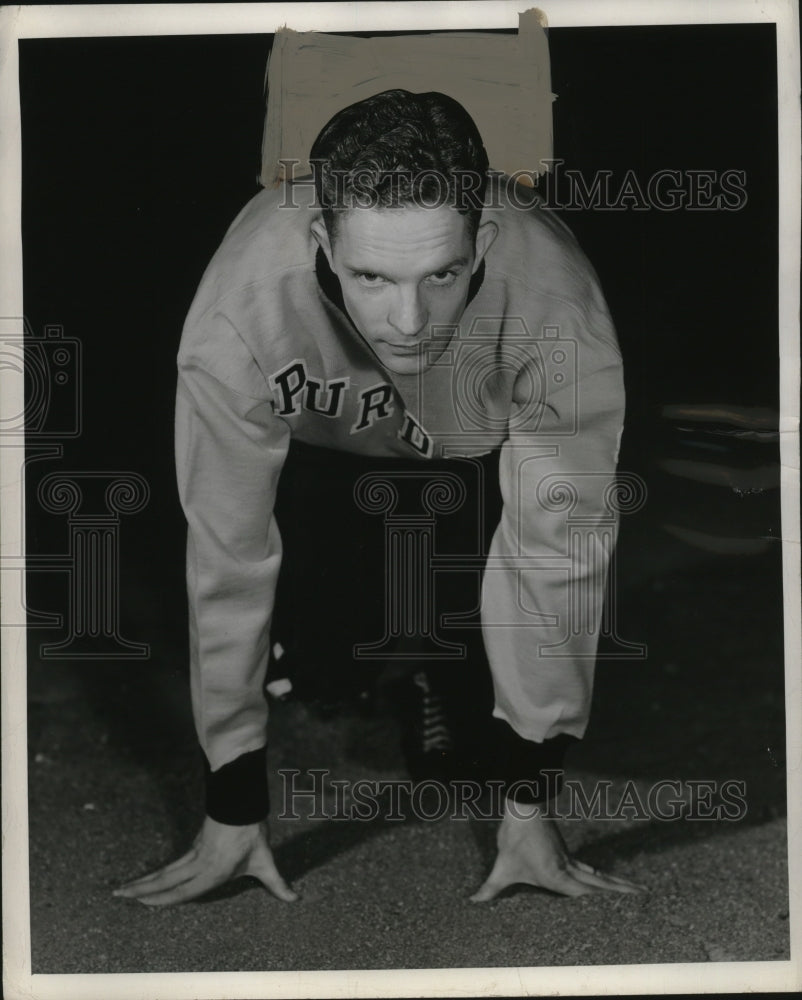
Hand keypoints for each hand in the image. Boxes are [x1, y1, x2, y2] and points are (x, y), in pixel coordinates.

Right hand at [114, 815, 297, 905]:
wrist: (244, 801)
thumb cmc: (254, 832)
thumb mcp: (266, 861)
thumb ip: (278, 884)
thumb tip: (296, 899)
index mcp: (214, 870)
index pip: (185, 890)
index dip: (163, 900)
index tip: (143, 904)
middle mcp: (199, 863)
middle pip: (165, 880)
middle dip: (141, 890)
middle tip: (118, 896)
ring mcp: (194, 852)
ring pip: (165, 870)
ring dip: (144, 881)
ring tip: (123, 890)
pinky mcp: (194, 845)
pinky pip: (172, 863)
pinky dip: (157, 873)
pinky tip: (149, 879)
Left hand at [470, 798, 644, 900]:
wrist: (522, 806)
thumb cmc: (514, 836)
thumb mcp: (502, 866)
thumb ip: (490, 887)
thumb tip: (473, 901)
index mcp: (558, 876)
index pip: (585, 894)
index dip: (605, 902)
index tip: (628, 907)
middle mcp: (568, 868)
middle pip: (600, 882)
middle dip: (621, 890)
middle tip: (644, 893)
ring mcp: (568, 858)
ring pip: (596, 873)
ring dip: (614, 881)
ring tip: (633, 889)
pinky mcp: (564, 850)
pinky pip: (587, 866)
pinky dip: (599, 874)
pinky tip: (601, 878)